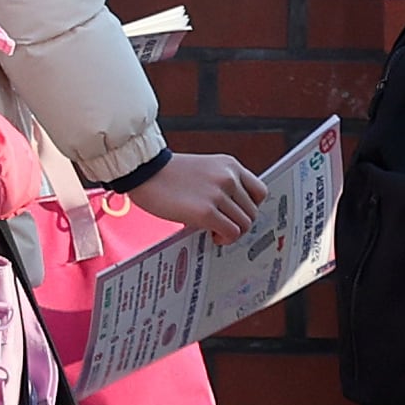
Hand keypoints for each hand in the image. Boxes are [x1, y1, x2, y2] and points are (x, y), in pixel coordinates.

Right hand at [126, 153, 264, 245]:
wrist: (144, 171)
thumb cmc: (168, 173)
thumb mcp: (204, 169)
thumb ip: (222, 184)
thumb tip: (233, 210)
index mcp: (230, 165)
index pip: (260, 192)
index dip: (250, 207)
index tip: (237, 214)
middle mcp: (228, 178)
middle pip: (252, 212)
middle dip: (240, 223)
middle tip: (223, 226)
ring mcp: (218, 195)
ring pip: (244, 224)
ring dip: (232, 232)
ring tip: (216, 231)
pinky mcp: (205, 212)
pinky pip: (231, 232)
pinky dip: (224, 238)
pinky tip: (212, 235)